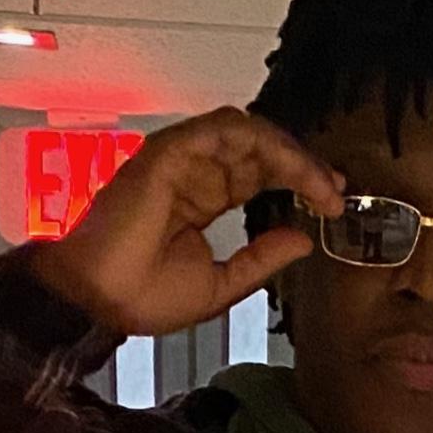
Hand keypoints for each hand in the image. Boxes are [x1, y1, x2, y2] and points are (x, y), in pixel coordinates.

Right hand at [32, 107, 344, 335]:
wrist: (97, 303)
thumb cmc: (143, 297)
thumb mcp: (223, 284)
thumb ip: (262, 258)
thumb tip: (303, 239)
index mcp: (203, 199)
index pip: (258, 174)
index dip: (297, 181)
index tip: (331, 203)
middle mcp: (194, 174)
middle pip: (259, 149)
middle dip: (303, 165)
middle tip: (335, 189)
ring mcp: (181, 161)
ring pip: (248, 133)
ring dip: (290, 154)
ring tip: (320, 184)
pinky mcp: (169, 154)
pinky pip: (225, 130)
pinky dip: (265, 143)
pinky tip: (292, 169)